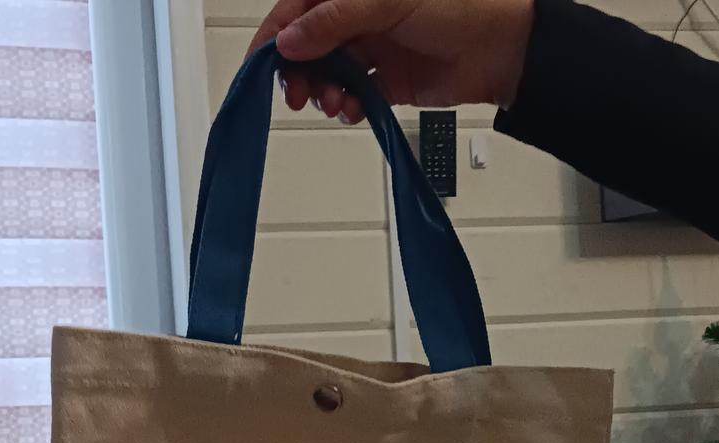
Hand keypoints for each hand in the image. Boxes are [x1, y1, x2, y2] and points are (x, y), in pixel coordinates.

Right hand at [248, 0, 534, 122]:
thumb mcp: (387, 2)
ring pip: (329, 73)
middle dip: (299, 71)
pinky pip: (354, 95)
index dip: (275, 35)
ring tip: (332, 102)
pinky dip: (348, 105)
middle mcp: (358, 15)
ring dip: (323, 92)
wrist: (503, 49)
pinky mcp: (387, 80)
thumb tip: (291, 39)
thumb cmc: (460, 6)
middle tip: (298, 94)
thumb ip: (335, 20)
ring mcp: (373, 47)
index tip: (262, 64)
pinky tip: (353, 108)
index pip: (298, 7)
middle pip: (308, 44)